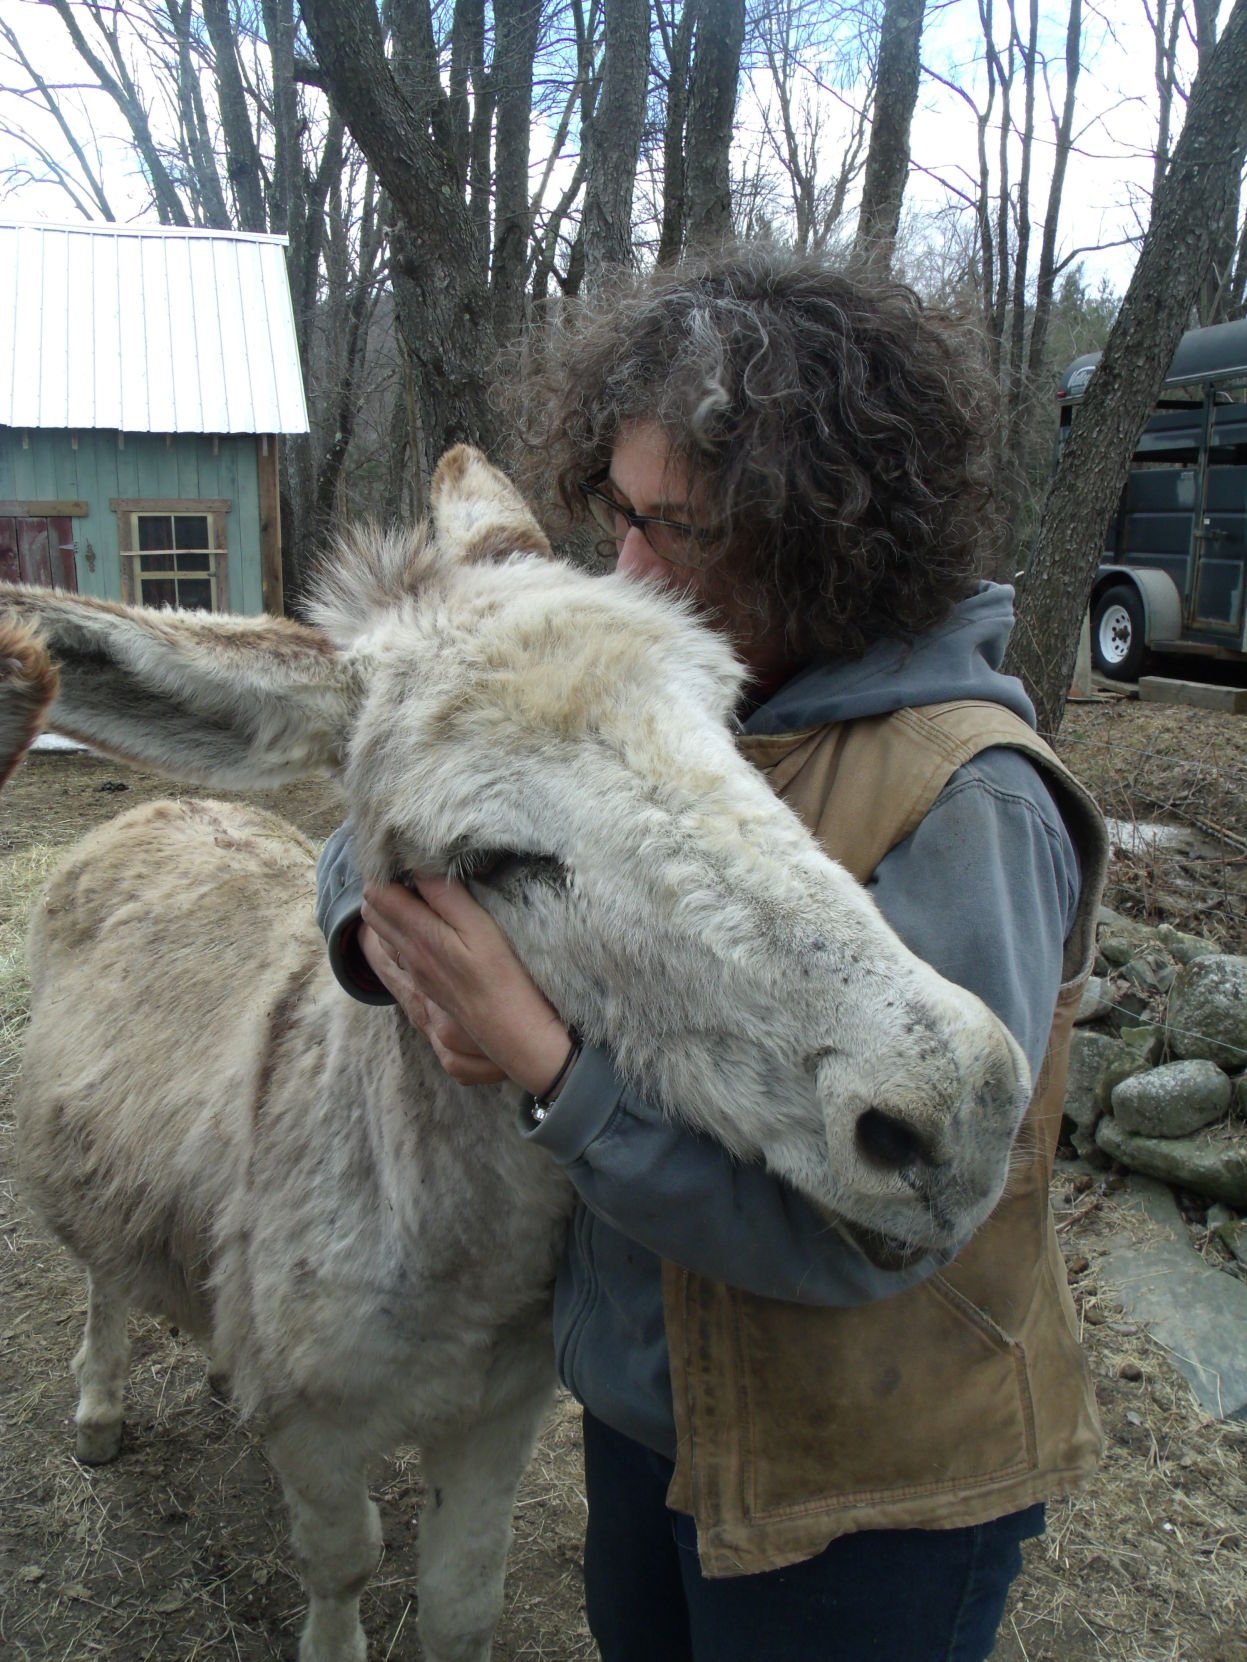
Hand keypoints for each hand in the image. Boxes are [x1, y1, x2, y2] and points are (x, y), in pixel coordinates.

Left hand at [359, 875, 572, 1095]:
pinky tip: (427, 923)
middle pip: (373, 911)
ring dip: (389, 907)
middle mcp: (409, 954)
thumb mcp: (480, 927)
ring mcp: (416, 972)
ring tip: (415, 889)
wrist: (512, 1032)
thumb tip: (418, 865)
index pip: (377, 893)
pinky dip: (400, 929)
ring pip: (383, 932)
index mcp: (419, 935)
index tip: (405, 854)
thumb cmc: (504, 976)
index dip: (385, 869)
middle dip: (382, 884)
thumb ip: (446, 896)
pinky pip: (398, 950)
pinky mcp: (427, 985)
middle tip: (408, 867)